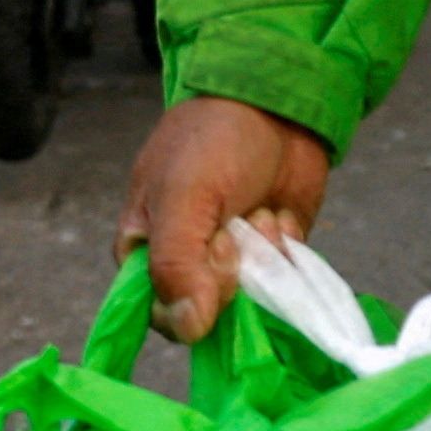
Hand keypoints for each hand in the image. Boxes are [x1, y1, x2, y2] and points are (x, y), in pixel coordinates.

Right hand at [124, 94, 337, 340]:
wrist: (275, 100)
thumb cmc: (213, 140)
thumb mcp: (182, 197)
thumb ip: (176, 265)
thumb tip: (189, 330)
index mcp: (146, 249)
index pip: (161, 311)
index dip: (190, 294)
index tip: (215, 253)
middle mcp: (187, 261)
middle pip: (208, 310)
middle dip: (231, 272)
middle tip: (238, 225)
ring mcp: (232, 260)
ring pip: (249, 299)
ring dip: (260, 258)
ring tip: (260, 211)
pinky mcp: (271, 254)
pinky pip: (281, 282)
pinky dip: (284, 252)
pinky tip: (278, 216)